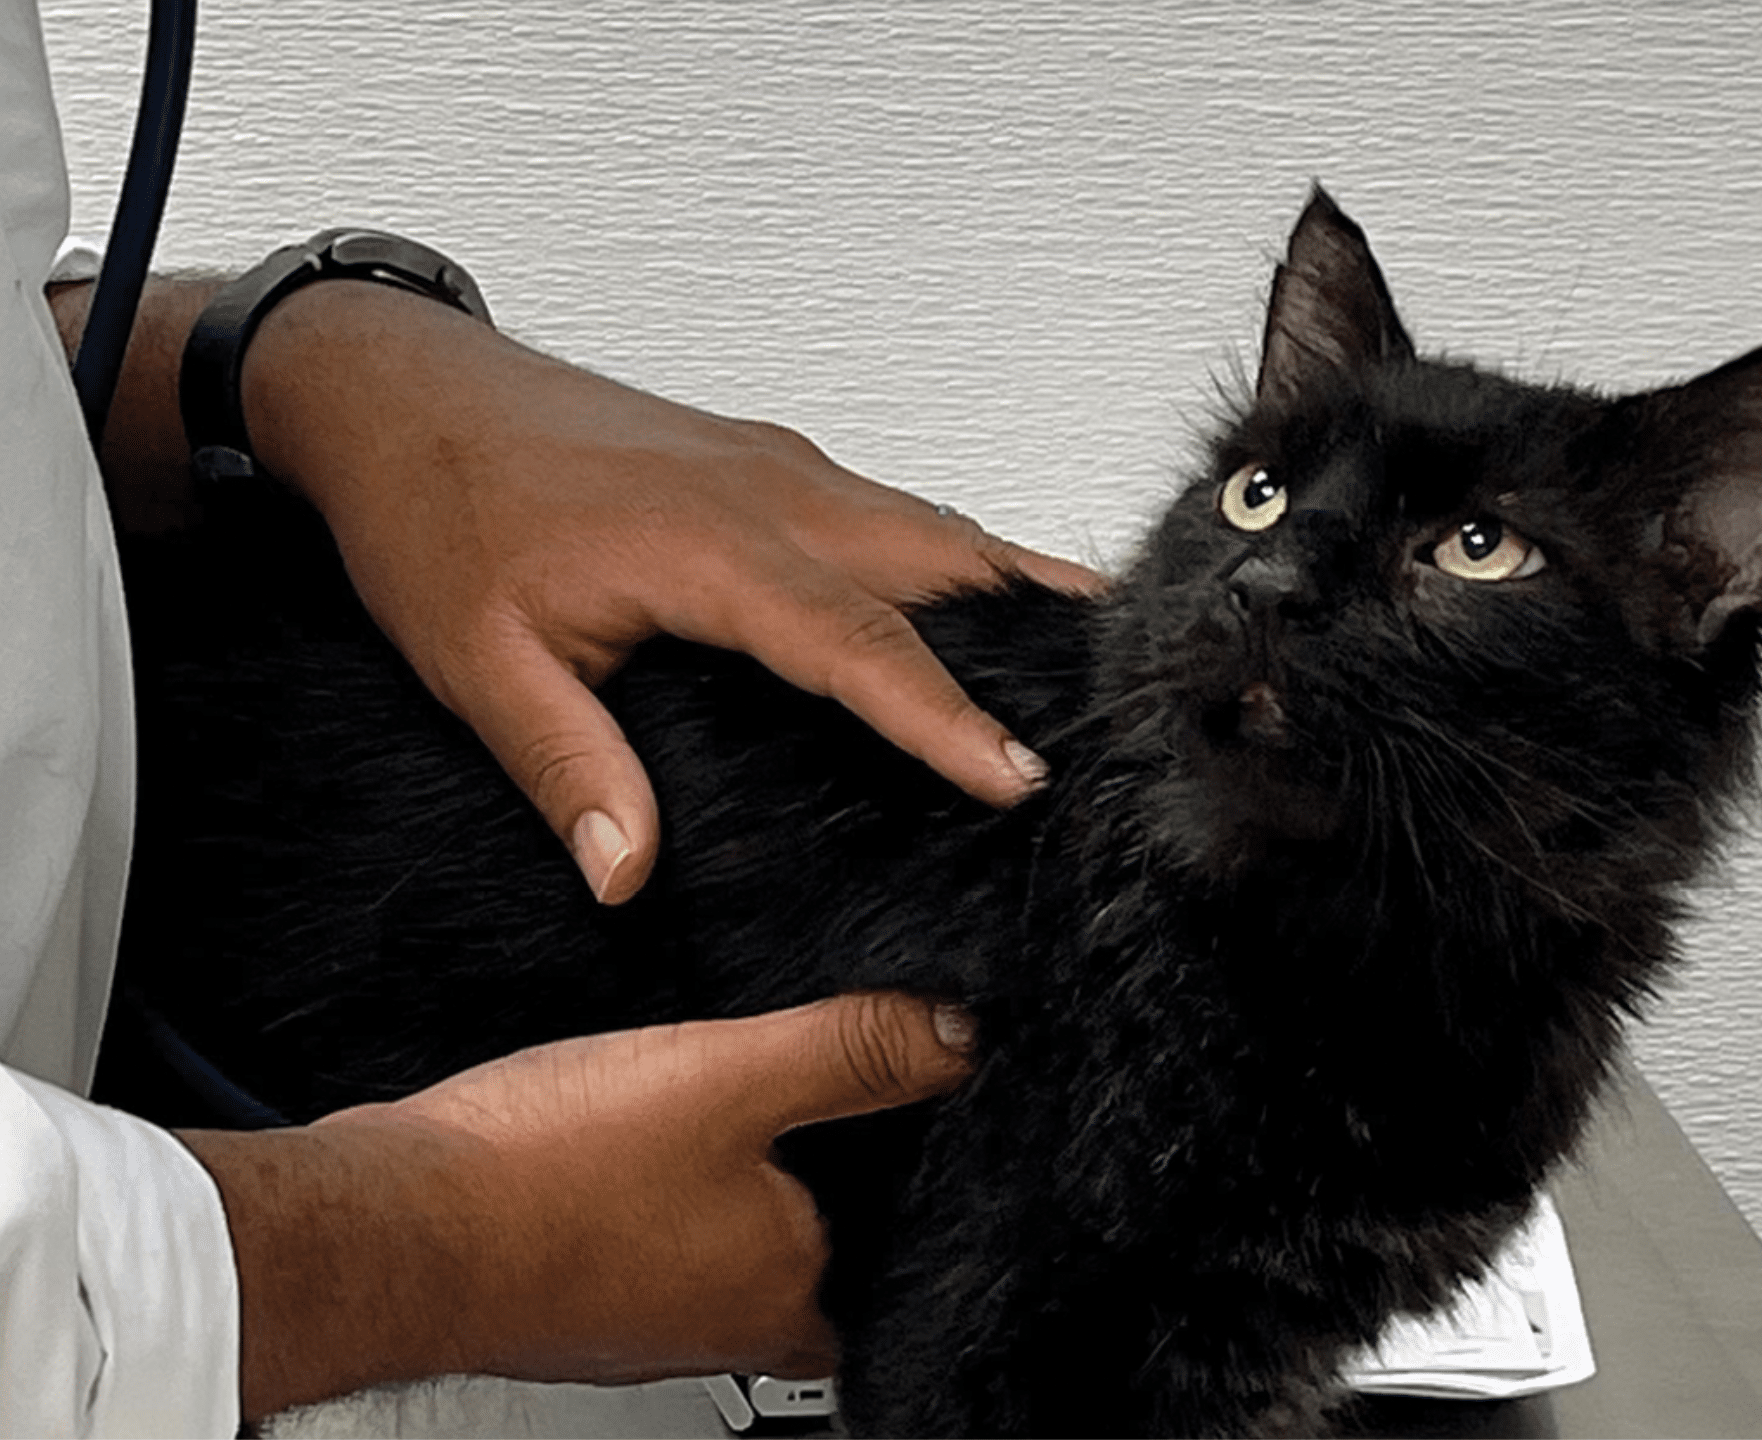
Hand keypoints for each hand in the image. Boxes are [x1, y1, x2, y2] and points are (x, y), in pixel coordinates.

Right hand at [180, 991, 975, 1418]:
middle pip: (808, 1249)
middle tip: (806, 1099)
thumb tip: (953, 1037)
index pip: (888, 1254)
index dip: (902, 1182)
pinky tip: (629, 1132)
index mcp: (785, 1292)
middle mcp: (722, 1325)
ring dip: (727, 1179)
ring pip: (723, 1239)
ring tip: (718, 1103)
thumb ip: (850, 1056)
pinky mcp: (576, 1291)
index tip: (897, 1119)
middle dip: (812, 1178)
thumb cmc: (544, 1176)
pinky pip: (648, 1233)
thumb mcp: (728, 1077)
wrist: (386, 1223)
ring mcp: (644, 1318)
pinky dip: (655, 1187)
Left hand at [238, 282, 1106, 901]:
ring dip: (1008, 585)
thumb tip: (629, 873)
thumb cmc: (433, 504)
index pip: (859, 643)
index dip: (945, 717)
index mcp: (710, 545)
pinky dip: (951, 555)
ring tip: (1090, 650)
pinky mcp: (763, 458)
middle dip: (1039, 631)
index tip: (1021, 776)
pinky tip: (970, 595)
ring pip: (927, 525)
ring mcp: (773, 464)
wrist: (396, 386)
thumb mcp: (478, 657)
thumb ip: (565, 765)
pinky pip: (887, 508)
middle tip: (1122, 701)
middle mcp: (767, 491)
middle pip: (940, 560)